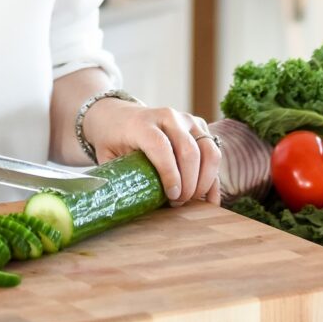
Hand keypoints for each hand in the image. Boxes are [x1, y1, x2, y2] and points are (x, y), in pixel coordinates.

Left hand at [80, 98, 221, 206]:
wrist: (119, 115)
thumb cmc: (113, 139)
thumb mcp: (108, 155)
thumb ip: (119, 176)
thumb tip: (128, 206)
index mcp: (142, 123)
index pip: (161, 146)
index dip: (169, 173)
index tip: (172, 196)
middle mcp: (168, 117)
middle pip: (189, 149)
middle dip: (189, 182)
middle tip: (180, 203)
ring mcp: (187, 120)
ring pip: (209, 150)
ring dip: (205, 180)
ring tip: (192, 201)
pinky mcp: (199, 127)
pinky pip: (214, 153)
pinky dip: (214, 178)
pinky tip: (210, 200)